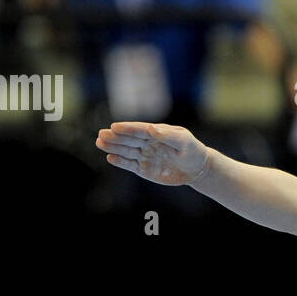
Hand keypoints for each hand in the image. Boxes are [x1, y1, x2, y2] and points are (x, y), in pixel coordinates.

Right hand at [95, 122, 210, 185]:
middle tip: (101, 134)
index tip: (115, 126)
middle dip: (115, 137)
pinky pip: (130, 165)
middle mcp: (148, 143)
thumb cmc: (192, 150)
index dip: (127, 128)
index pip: (140, 130)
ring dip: (113, 147)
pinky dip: (120, 162)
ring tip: (100, 142)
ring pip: (126, 151)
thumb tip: (152, 128)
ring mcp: (144, 155)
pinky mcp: (144, 169)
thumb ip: (169, 135)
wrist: (197, 169)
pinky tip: (110, 157)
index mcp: (156, 132)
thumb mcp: (185, 141)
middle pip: (129, 139)